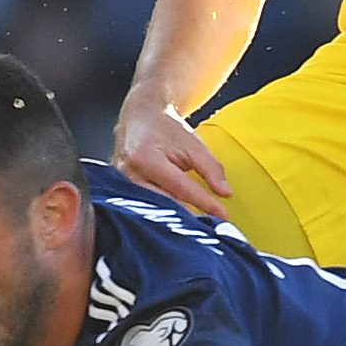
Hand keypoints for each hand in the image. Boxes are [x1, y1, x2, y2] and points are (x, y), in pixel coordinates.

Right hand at [115, 100, 233, 217]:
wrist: (139, 118)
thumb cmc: (163, 128)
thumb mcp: (193, 143)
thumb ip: (211, 168)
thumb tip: (225, 193)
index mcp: (147, 159)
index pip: (181, 188)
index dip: (204, 203)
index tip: (222, 215)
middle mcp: (130, 175)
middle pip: (165, 204)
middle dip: (190, 218)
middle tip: (211, 228)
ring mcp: (122, 187)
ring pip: (153, 213)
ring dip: (176, 221)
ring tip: (198, 228)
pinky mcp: (121, 195)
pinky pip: (145, 210)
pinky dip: (163, 217)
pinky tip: (178, 222)